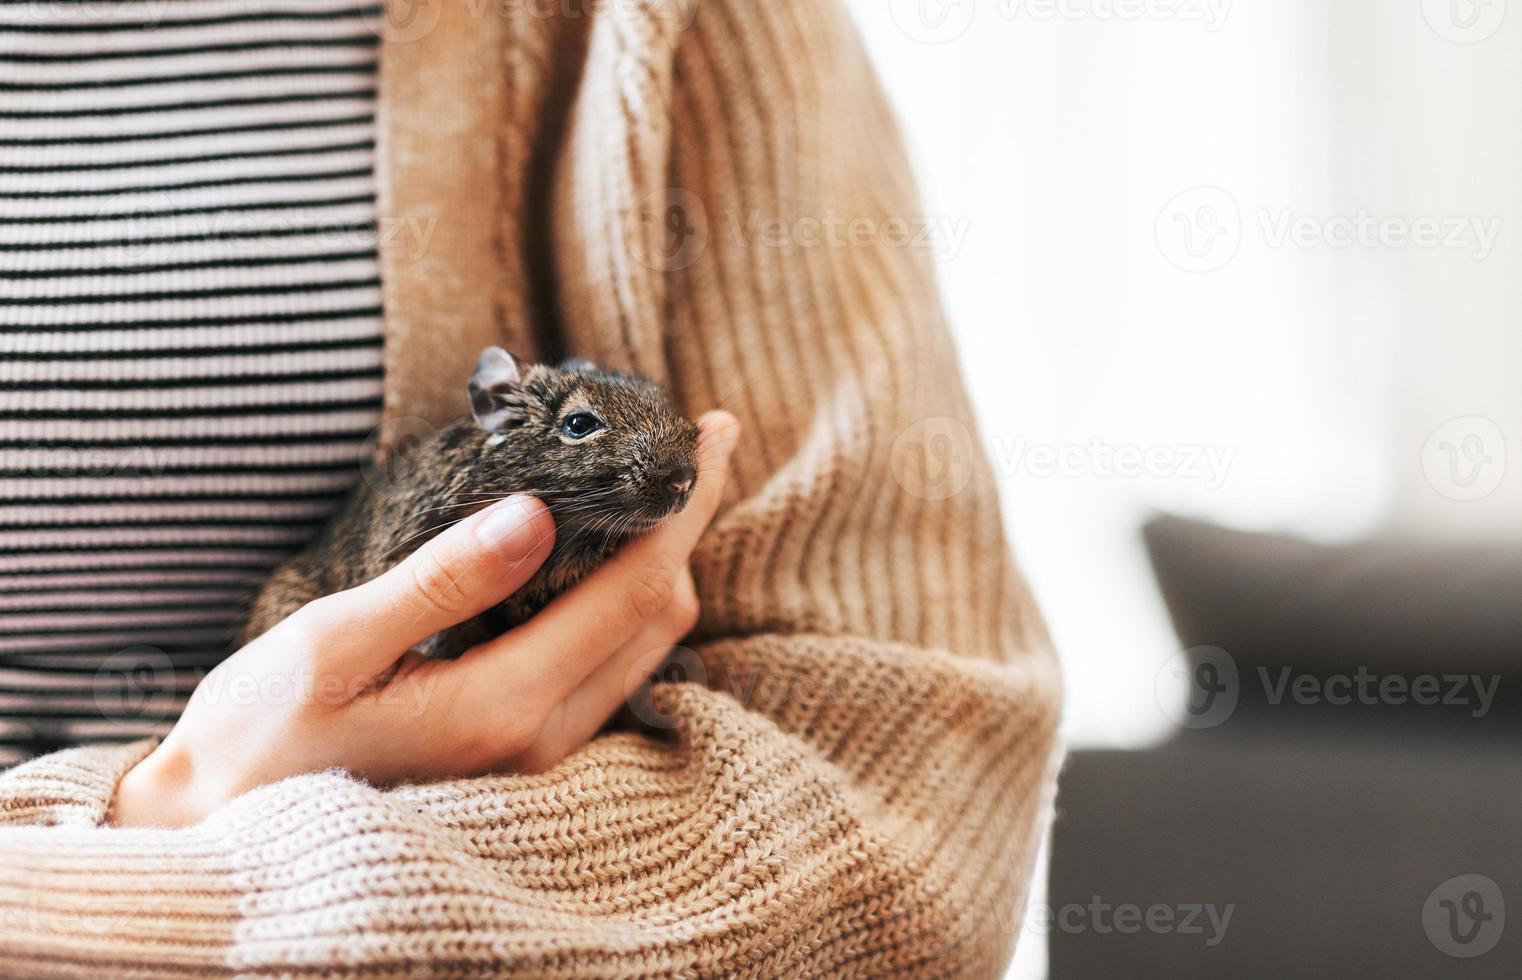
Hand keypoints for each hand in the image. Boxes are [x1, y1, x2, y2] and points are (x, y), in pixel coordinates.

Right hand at [110, 412, 740, 827]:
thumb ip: (442, 580)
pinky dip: (628, 603)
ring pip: (646, 645)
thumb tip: (539, 512)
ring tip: (647, 491)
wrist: (222, 826)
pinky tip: (602, 559)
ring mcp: (542, 754)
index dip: (686, 503)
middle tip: (680, 446)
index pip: (640, 585)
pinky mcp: (526, 754)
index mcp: (505, 703)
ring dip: (662, 563)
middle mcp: (544, 737)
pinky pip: (613, 668)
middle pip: (661, 612)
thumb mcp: (334, 642)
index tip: (714, 429)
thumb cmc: (260, 734)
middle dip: (685, 524)